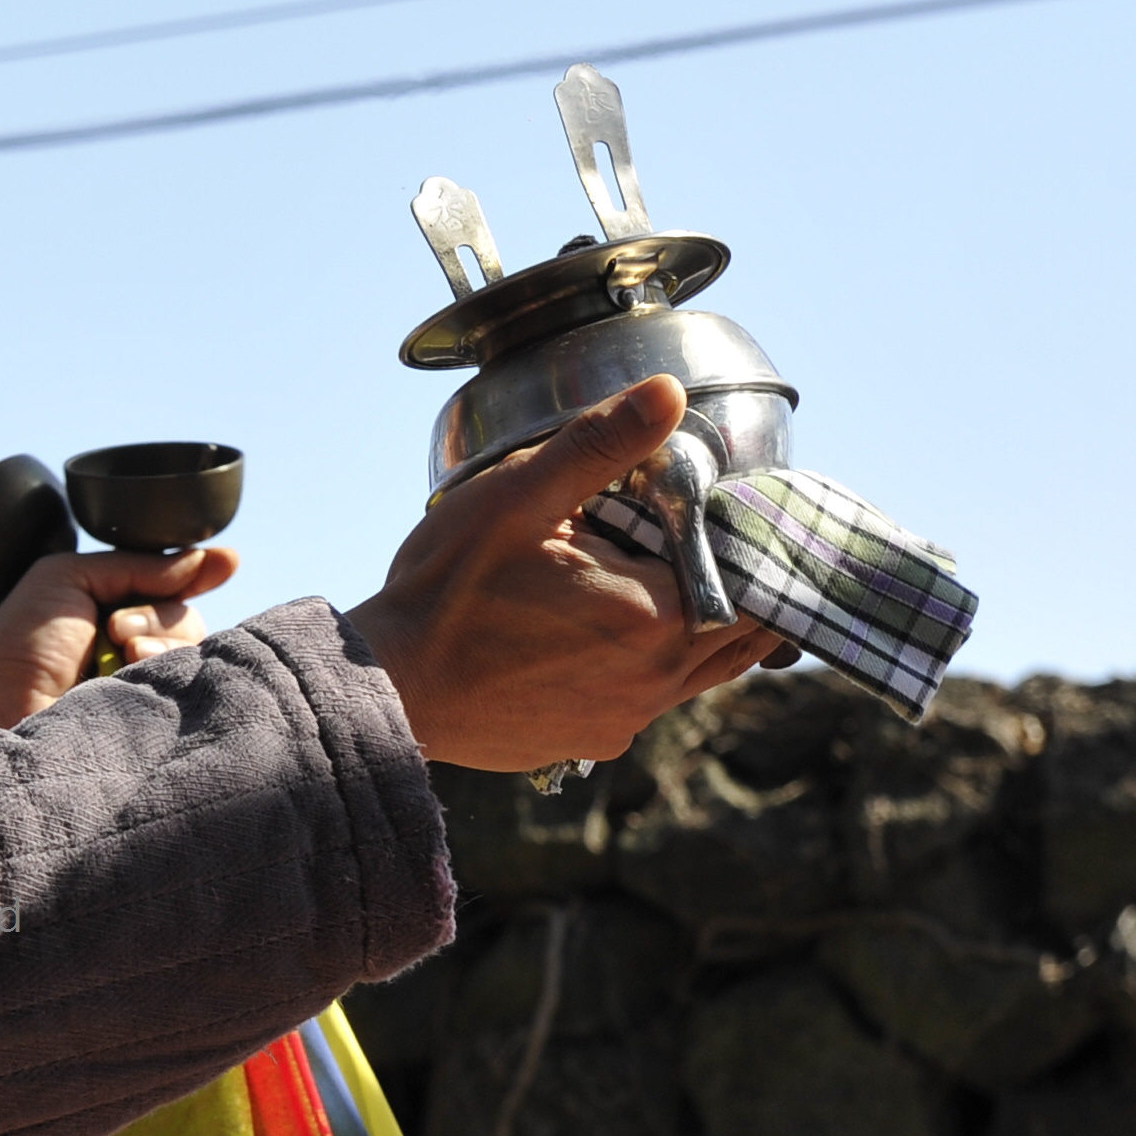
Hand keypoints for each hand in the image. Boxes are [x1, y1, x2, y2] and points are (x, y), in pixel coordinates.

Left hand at [0, 544, 238, 730]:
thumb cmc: (19, 644)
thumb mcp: (68, 579)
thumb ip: (136, 566)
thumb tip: (205, 559)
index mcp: (112, 602)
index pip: (171, 582)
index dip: (199, 571)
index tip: (229, 563)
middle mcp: (132, 640)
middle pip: (187, 613)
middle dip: (157, 614)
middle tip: (114, 631)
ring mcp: (140, 679)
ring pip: (192, 647)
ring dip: (160, 641)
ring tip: (119, 654)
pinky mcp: (148, 714)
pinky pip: (188, 683)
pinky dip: (164, 669)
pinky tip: (134, 673)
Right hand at [340, 376, 780, 772]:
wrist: (388, 685)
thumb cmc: (445, 589)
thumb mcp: (520, 495)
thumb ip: (601, 443)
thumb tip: (669, 393)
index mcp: (654, 617)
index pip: (748, 577)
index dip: (747, 542)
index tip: (726, 512)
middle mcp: (654, 682)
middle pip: (742, 634)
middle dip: (735, 587)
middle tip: (704, 544)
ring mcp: (623, 720)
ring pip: (702, 672)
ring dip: (698, 629)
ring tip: (665, 584)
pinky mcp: (591, 742)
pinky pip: (650, 700)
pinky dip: (650, 666)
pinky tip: (604, 636)